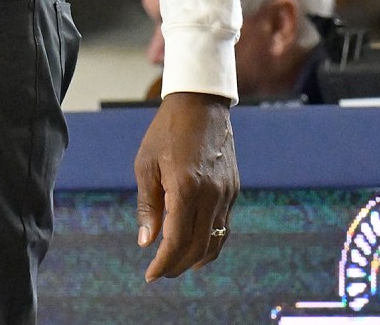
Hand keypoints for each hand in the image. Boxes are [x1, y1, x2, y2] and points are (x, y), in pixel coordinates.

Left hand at [133, 92, 237, 280]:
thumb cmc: (166, 131)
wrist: (201, 103)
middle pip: (198, 248)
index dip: (163, 263)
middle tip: (160, 271)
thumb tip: (147, 242)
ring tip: (177, 264)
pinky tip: (196, 244)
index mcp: (186, 188)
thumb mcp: (146, 164)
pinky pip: (224, 226)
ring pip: (215, 241)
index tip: (150, 275)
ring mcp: (226, 193)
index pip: (177, 241)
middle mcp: (211, 195)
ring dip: (196, 258)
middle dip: (177, 265)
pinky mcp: (233, 189)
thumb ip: (148, 205)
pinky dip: (210, 242)